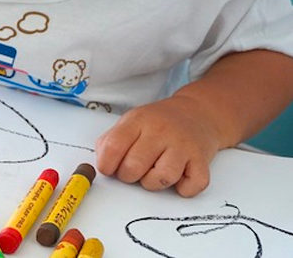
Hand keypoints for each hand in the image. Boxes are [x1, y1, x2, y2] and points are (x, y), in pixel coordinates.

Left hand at [95, 95, 221, 196]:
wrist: (197, 113)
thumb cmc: (158, 123)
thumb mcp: (130, 122)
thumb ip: (110, 142)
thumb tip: (100, 164)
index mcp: (138, 121)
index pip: (113, 148)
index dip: (106, 166)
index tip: (109, 169)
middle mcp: (160, 131)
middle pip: (134, 167)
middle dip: (128, 176)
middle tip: (133, 171)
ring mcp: (183, 145)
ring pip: (161, 178)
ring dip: (153, 184)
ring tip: (154, 173)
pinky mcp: (202, 159)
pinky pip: (191, 186)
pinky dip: (183, 189)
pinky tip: (178, 178)